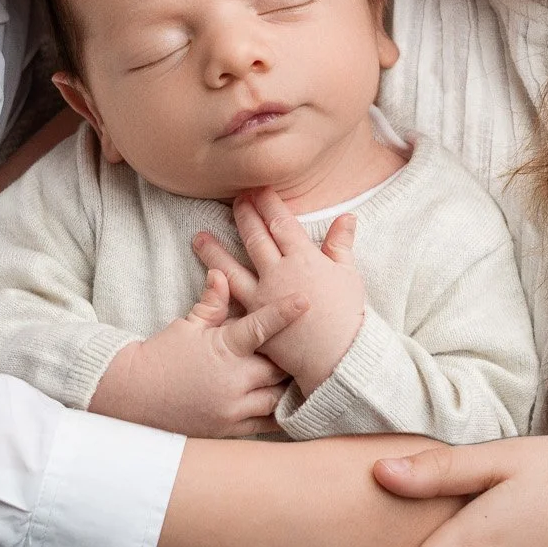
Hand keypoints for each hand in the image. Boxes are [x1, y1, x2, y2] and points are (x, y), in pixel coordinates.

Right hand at [88, 269, 303, 437]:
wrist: (133, 395)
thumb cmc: (162, 355)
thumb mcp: (187, 325)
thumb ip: (212, 303)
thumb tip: (222, 273)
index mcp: (224, 348)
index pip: (261, 327)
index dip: (284, 312)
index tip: (305, 300)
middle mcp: (233, 380)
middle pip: (279, 368)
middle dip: (290, 358)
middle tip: (304, 348)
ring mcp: (232, 409)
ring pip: (277, 398)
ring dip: (287, 388)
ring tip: (301, 378)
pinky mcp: (230, 430)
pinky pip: (265, 424)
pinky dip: (278, 414)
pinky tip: (288, 406)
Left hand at [194, 191, 365, 394]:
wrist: (337, 357)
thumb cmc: (347, 316)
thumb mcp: (349, 275)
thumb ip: (341, 244)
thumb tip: (347, 216)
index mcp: (304, 258)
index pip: (281, 222)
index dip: (268, 203)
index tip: (258, 189)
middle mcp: (278, 272)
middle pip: (255, 236)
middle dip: (243, 215)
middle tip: (233, 200)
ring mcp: (262, 297)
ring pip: (231, 267)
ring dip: (214, 251)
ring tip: (198, 237)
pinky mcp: (253, 320)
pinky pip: (231, 302)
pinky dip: (216, 290)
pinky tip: (205, 282)